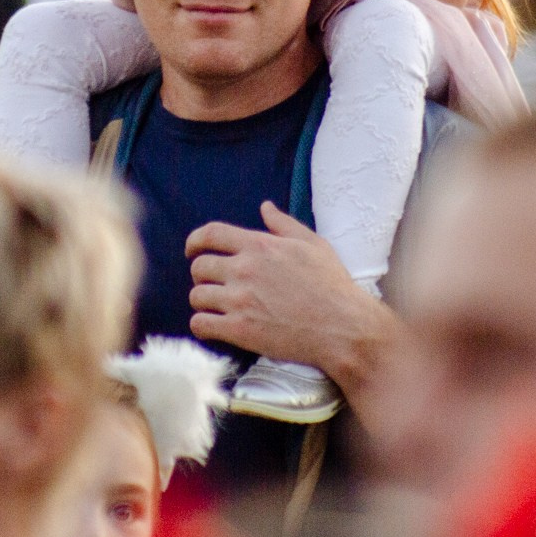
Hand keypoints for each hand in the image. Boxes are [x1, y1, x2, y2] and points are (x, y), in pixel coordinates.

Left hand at [186, 203, 401, 424]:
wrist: (343, 327)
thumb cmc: (333, 285)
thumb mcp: (313, 245)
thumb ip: (284, 224)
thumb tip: (265, 207)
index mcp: (260, 245)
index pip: (210, 234)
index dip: (195, 241)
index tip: (192, 250)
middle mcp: (245, 269)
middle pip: (199, 266)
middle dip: (202, 274)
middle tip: (214, 284)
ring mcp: (240, 300)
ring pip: (196, 296)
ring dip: (203, 301)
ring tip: (217, 307)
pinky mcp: (239, 330)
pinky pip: (200, 324)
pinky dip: (202, 325)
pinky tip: (213, 326)